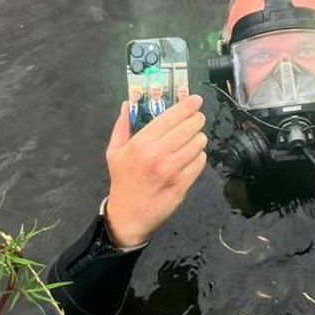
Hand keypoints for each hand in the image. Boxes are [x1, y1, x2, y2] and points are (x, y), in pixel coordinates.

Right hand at [104, 95, 207, 247]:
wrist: (129, 215)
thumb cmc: (123, 180)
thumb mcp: (114, 152)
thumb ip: (122, 126)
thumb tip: (127, 104)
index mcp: (140, 144)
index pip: (169, 118)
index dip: (186, 106)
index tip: (195, 99)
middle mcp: (157, 155)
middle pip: (187, 128)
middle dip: (196, 119)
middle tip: (198, 117)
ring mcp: (172, 171)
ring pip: (197, 144)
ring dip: (199, 137)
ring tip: (195, 137)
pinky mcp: (182, 184)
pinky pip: (199, 162)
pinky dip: (199, 156)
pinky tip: (193, 155)